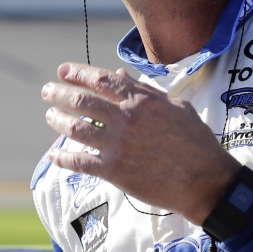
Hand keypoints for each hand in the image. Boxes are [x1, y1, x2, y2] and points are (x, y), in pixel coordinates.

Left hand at [42, 62, 241, 223]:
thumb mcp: (176, 107)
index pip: (102, 79)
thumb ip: (146, 91)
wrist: (205, 180)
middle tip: (47, 91)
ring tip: (50, 115)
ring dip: (58, 120)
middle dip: (59, 93)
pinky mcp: (114, 171)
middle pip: (82, 101)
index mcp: (141, 100)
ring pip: (75, 128)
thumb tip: (121, 77)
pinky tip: (54, 155)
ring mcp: (117, 145)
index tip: (63, 71)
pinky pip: (79, 162)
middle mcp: (126, 119)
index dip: (78, 73)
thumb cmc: (196, 141)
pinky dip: (63, 158)